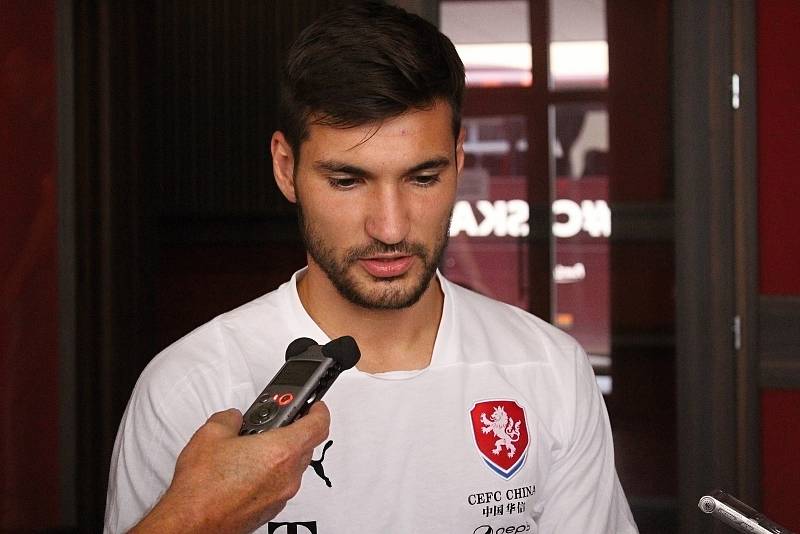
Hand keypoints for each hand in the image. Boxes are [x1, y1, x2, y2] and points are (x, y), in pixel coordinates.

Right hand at [130, 402, 329, 533]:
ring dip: (280, 453)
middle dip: (293, 430)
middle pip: (306, 445)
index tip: (315, 405)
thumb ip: (231, 418)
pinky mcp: (271, 509)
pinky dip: (271, 472)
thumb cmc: (202, 488)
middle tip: (273, 423)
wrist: (190, 524)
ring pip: (293, 466)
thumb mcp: (212, 434)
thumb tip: (234, 418)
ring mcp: (281, 495)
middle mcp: (287, 475)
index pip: (318, 425)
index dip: (319, 411)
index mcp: (281, 451)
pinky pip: (280, 483)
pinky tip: (246, 469)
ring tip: (252, 446)